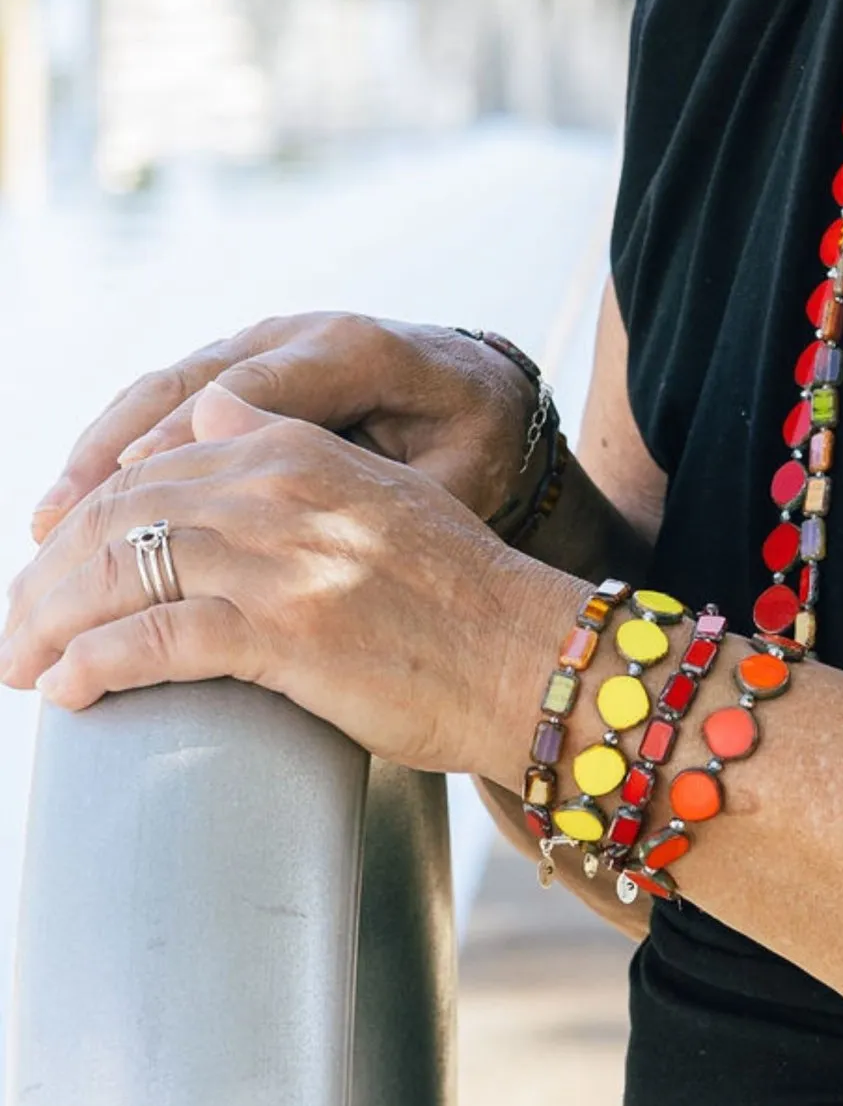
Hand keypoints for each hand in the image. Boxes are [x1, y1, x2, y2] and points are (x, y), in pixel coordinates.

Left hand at [3, 385, 584, 780]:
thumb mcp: (384, 493)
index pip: (153, 470)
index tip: (52, 573)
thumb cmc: (462, 596)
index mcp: (301, 454)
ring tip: (20, 665)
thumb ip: (292, 448)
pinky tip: (69, 691)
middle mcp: (283, 492)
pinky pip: (156, 639)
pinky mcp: (288, 631)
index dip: (83, 524)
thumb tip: (206, 414)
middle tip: (14, 629)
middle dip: (47, 578)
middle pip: (120, 517)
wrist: (529, 657)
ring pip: (121, 572)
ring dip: (50, 624)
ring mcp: (283, 559)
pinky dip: (97, 665)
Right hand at [31, 314, 541, 544]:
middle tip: (58, 528)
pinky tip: (80, 505)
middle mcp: (291, 337)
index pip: (251, 390)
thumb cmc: (472, 439)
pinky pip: (167, 403)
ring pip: (160, 392)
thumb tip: (298, 512)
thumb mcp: (457, 467)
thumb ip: (387, 481)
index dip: (184, 438)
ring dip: (100, 455)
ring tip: (48, 525)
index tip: (130, 491)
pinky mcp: (242, 370)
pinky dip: (119, 450)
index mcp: (350, 350)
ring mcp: (260, 348)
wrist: (479, 391)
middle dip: (116, 455)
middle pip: (185, 386)